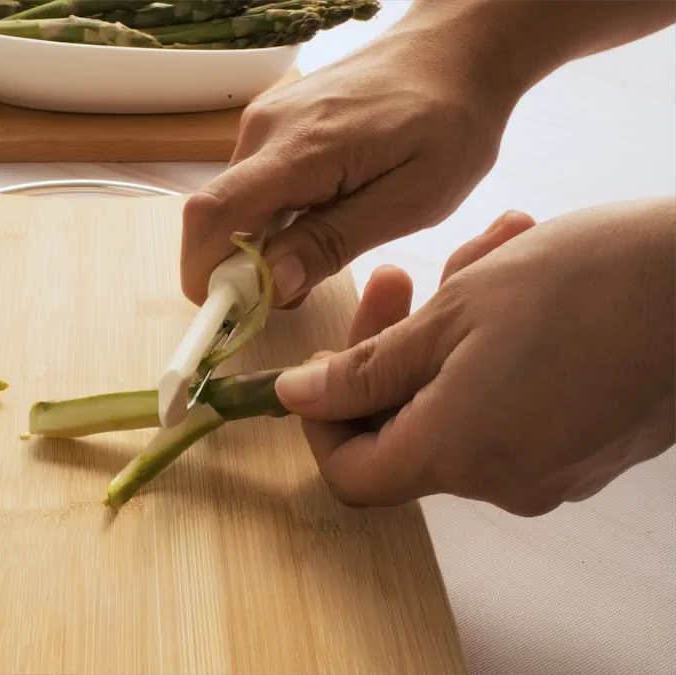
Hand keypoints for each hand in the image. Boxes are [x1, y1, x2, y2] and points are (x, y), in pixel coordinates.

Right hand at [180, 21, 516, 307]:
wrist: (456, 51)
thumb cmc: (450, 123)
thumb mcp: (410, 200)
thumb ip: (334, 242)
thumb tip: (270, 284)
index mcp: (299, 149)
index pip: (213, 215)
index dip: (205, 272)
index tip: (233, 312)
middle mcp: (265, 129)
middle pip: (215, 216)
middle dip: (237, 268)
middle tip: (295, 292)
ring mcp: (265, 122)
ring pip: (232, 204)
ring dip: (257, 244)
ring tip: (322, 251)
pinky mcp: (272, 123)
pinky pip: (251, 184)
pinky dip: (269, 218)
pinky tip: (320, 220)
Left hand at [275, 200, 675, 515]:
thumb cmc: (594, 284)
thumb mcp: (454, 312)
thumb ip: (366, 369)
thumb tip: (300, 397)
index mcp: (457, 455)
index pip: (351, 473)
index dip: (322, 420)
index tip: (323, 359)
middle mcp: (503, 481)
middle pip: (404, 432)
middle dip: (391, 350)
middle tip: (400, 279)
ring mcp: (552, 469)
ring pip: (458, 404)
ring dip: (449, 333)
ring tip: (482, 258)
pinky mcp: (587, 448)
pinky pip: (511, 405)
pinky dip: (495, 351)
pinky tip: (519, 282)